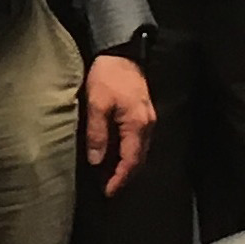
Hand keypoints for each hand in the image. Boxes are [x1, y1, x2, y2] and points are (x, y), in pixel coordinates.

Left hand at [80, 54, 155, 196]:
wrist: (120, 52)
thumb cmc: (108, 75)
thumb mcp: (96, 104)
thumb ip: (97, 134)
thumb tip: (97, 161)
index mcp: (137, 125)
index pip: (131, 161)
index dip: (119, 179)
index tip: (108, 192)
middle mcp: (147, 125)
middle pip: (138, 159)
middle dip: (124, 176)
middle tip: (107, 187)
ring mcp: (148, 119)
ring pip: (139, 151)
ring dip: (126, 165)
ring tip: (109, 174)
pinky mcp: (143, 113)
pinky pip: (137, 140)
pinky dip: (128, 151)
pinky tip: (115, 153)